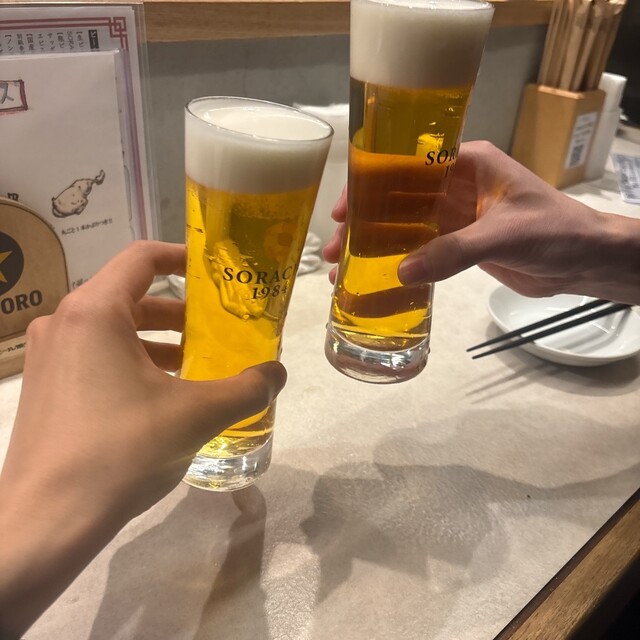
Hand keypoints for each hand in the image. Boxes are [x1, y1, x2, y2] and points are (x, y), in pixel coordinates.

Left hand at [0, 241, 286, 635]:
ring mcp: (48, 356)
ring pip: (112, 330)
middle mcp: (65, 323)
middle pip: (130, 297)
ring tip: (196, 367)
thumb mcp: (196, 415)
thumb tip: (278, 374)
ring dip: (157, 342)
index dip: (183, 257)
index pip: (142, 258)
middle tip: (217, 331)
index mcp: (95, 312)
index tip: (216, 274)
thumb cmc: (122, 451)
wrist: (48, 521)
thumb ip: (246, 389)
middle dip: (179, 313)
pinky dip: (131, 363)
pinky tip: (160, 397)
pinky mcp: (44, 387)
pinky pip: (94, 357)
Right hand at [324, 141, 639, 304]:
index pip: (405, 164)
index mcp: (465, 164)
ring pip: (404, 227)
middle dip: (363, 222)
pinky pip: (421, 251)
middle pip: (396, 198)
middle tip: (333, 249)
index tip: (342, 209)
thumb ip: (452, 252)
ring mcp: (456, 216)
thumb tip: (400, 273)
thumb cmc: (553, 231)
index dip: (369, 183)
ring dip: (375, 245)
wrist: (584, 261)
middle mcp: (454, 185)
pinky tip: (377, 280)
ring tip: (342, 269)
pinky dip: (398, 263)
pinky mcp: (460, 243)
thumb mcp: (502, 235)